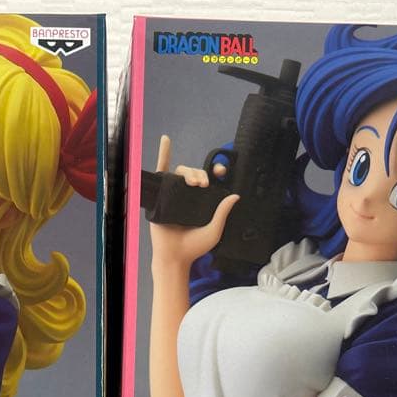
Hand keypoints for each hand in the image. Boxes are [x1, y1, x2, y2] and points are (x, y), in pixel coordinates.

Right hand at [149, 135, 238, 268]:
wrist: (174, 256)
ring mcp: (173, 194)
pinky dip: (163, 154)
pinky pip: (161, 170)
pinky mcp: (160, 194)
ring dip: (189, 172)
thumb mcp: (214, 230)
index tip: (222, 171)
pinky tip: (166, 140)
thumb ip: (223, 213)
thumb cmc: (194, 247)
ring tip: (194, 183)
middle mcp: (187, 196)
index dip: (216, 172)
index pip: (210, 180)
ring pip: (182, 172)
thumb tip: (236, 196)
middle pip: (195, 174)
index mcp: (201, 201)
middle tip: (204, 184)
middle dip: (202, 174)